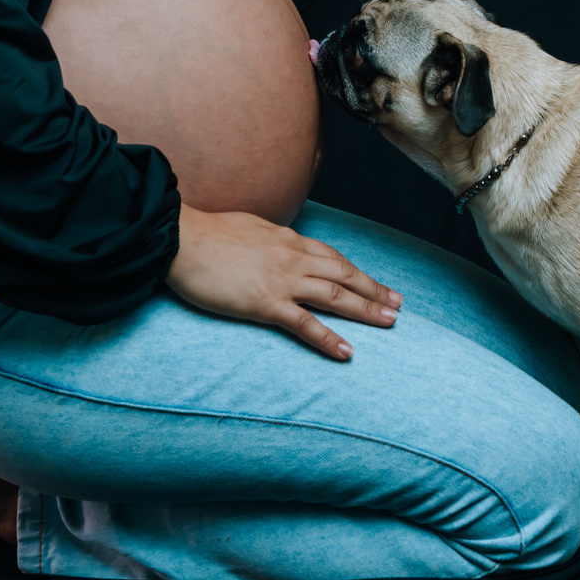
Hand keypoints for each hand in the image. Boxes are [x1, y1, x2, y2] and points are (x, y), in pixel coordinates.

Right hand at [166, 204, 401, 358]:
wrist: (181, 239)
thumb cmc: (208, 234)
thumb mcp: (250, 228)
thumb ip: (272, 240)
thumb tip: (283, 246)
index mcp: (288, 239)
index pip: (332, 258)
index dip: (357, 272)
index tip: (376, 284)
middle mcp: (292, 257)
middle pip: (343, 274)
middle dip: (374, 290)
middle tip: (399, 304)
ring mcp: (281, 280)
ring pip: (334, 295)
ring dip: (366, 309)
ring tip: (389, 322)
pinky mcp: (265, 303)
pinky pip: (304, 324)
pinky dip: (328, 338)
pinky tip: (347, 352)